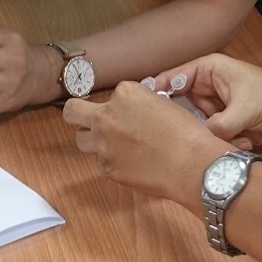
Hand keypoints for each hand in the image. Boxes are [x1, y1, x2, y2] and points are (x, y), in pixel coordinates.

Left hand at [63, 81, 227, 205]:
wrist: (190, 163)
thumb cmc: (185, 134)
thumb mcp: (162, 104)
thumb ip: (138, 105)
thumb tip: (132, 114)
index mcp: (125, 94)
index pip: (109, 96)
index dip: (118, 105)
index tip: (125, 113)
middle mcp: (107, 116)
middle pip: (72, 112)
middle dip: (77, 114)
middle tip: (86, 119)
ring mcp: (104, 144)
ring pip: (81, 140)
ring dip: (94, 140)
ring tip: (115, 145)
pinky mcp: (107, 168)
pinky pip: (101, 162)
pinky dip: (112, 161)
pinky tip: (132, 163)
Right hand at [165, 54, 261, 150]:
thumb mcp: (244, 109)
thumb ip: (217, 126)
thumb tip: (196, 142)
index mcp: (208, 70)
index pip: (172, 78)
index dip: (156, 92)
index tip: (145, 111)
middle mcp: (208, 86)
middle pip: (180, 106)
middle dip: (189, 122)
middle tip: (194, 133)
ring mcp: (216, 106)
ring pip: (197, 126)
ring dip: (214, 135)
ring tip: (236, 135)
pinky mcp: (224, 124)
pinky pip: (211, 137)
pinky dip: (226, 142)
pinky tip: (246, 139)